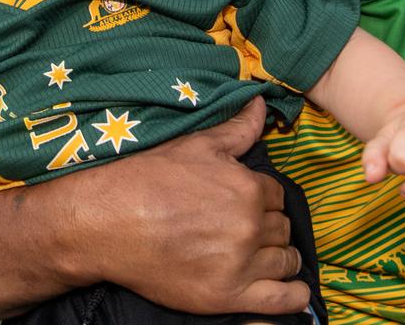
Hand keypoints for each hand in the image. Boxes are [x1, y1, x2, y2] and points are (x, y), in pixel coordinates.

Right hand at [88, 96, 309, 315]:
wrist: (111, 222)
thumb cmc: (150, 178)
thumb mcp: (197, 145)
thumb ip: (238, 128)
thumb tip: (261, 102)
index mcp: (246, 188)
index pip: (277, 195)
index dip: (265, 198)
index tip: (252, 203)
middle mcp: (249, 226)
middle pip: (281, 228)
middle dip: (271, 226)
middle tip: (249, 228)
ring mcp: (240, 264)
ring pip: (284, 261)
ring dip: (281, 257)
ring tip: (269, 256)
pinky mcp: (227, 296)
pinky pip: (280, 301)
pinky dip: (293, 297)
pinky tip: (294, 291)